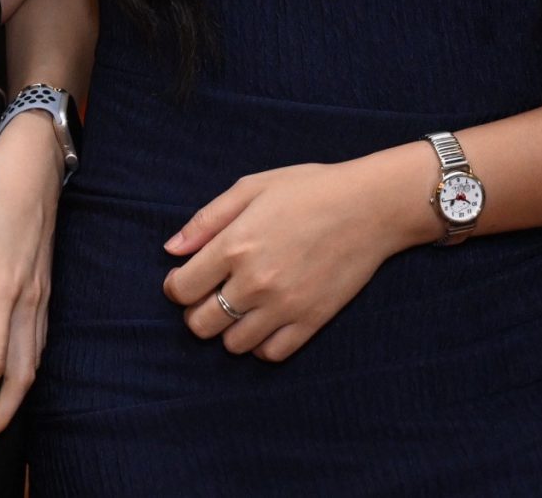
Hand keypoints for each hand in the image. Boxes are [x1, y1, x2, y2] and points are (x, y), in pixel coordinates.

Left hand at [0, 114, 62, 448]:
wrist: (32, 165)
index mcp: (3, 291)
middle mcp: (29, 301)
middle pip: (23, 375)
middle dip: (0, 414)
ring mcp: (41, 296)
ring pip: (36, 362)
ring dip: (16, 397)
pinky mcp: (44, 289)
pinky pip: (40, 343)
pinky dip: (27, 371)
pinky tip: (12, 376)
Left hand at [161, 150, 424, 362]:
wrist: (370, 206)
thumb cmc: (308, 189)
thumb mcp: (250, 188)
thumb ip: (206, 220)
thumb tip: (171, 250)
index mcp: (234, 245)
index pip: (181, 290)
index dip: (175, 286)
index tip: (184, 278)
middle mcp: (255, 282)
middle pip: (201, 325)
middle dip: (196, 312)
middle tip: (210, 295)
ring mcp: (285, 306)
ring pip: (233, 344)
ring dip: (228, 329)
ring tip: (240, 307)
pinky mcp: (312, 321)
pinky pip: (271, 353)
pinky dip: (261, 344)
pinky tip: (264, 321)